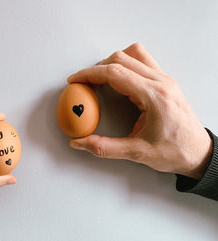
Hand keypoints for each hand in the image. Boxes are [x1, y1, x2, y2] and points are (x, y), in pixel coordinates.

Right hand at [68, 43, 212, 179]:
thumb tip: (80, 143)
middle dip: (97, 68)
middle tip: (83, 83)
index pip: (115, 73)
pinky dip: (125, 64)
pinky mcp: (165, 81)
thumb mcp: (137, 153)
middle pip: (122, 58)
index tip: (76, 80)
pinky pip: (142, 60)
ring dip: (112, 62)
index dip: (90, 74)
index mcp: (154, 96)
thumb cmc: (175, 151)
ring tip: (100, 79)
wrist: (198, 152)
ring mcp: (165, 79)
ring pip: (133, 54)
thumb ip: (104, 147)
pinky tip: (118, 79)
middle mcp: (161, 82)